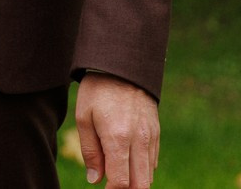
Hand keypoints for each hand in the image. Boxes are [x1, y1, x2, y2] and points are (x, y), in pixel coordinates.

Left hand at [71, 73, 158, 188]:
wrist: (124, 64)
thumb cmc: (98, 90)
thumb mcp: (84, 117)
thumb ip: (90, 152)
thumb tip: (95, 180)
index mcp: (118, 138)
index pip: (121, 182)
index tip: (103, 187)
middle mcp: (140, 140)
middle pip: (141, 185)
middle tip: (111, 183)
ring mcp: (151, 136)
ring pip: (149, 175)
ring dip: (134, 180)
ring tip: (117, 170)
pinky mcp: (156, 131)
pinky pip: (153, 161)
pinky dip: (142, 168)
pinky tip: (127, 159)